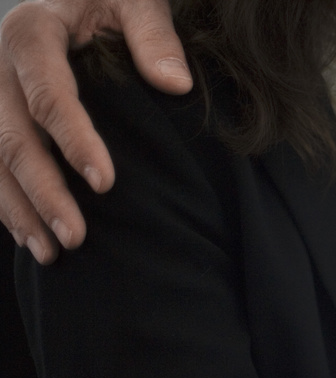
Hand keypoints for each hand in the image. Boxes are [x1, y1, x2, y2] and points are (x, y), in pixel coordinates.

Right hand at [0, 0, 186, 262]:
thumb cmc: (109, 0)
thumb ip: (154, 35)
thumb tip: (176, 82)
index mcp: (33, 31)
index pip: (49, 92)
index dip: (73, 139)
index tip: (105, 183)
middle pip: (13, 136)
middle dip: (43, 191)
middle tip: (77, 236)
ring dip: (20, 209)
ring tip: (53, 252)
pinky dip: (7, 204)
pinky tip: (32, 239)